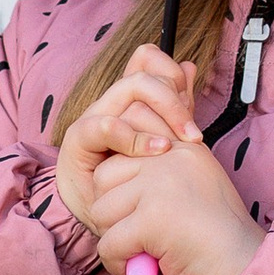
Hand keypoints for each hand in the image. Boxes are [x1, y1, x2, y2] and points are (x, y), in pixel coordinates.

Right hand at [55, 48, 197, 235]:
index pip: (146, 58)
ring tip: (180, 143)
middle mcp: (111, 102)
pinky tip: (158, 151)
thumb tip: (189, 66)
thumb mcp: (160, 142)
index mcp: (128, 99)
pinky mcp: (79, 139)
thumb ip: (174, 108)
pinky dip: (135, 138)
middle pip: (144, 73)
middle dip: (175, 99)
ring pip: (130, 89)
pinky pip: (106, 125)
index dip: (171, 70)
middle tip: (194, 135)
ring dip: (164, 113)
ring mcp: (94, 116)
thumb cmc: (130, 181)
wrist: (100, 215)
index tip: (191, 102)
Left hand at [84, 134, 256, 274]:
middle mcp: (171, 156)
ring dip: (115, 239)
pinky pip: (109, 243)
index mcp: (183, 147)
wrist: (250, 272)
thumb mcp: (195, 189)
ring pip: (101, 210)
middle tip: (137, 236)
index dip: (120, 183)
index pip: (125, 141)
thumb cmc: (221, 241)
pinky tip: (145, 271)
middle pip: (104, 177)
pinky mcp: (153, 219)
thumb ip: (162, 175)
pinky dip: (119, 264)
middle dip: (112, 212)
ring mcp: (161, 185)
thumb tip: (108, 181)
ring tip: (143, 254)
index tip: (139, 210)